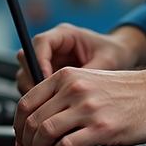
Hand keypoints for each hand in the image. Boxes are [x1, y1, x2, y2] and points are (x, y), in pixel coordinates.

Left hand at [13, 49, 145, 145]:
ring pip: (44, 132)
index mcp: (67, 76)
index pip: (25, 101)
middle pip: (31, 119)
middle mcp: (74, 89)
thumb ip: (64, 95)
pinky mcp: (102, 127)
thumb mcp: (90, 80)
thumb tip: (40, 119)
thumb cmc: (131, 91)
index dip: (16, 125)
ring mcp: (88, 108)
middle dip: (25, 141)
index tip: (20, 138)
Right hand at [16, 24, 145, 93]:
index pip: (41, 43)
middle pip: (26, 58)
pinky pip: (34, 87)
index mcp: (64, 35)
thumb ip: (88, 74)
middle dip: (32, 79)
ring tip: (49, 106)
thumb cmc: (114, 54)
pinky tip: (52, 110)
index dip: (38, 60)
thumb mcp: (106, 62)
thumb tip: (73, 92)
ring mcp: (48, 61)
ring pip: (26, 74)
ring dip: (33, 91)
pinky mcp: (48, 75)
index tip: (46, 79)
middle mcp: (52, 46)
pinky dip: (39, 99)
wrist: (120, 57)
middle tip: (45, 98)